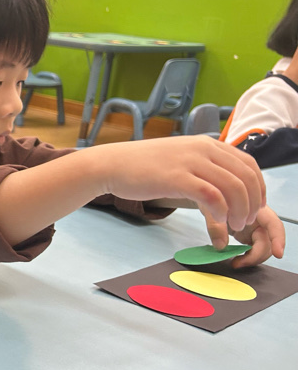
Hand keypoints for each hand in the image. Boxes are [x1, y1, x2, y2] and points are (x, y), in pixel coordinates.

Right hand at [91, 136, 264, 232]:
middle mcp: (203, 149)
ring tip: (234, 225)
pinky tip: (218, 221)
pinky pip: (211, 195)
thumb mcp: (179, 156)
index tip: (254, 206)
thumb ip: (202, 164)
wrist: (111, 164)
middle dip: (252, 203)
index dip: (258, 188)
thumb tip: (220, 183)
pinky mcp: (177, 178)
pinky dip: (221, 211)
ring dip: (240, 210)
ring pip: (233, 187)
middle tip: (245, 221)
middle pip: (245, 177)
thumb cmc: (142, 165)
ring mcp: (190, 162)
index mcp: (206, 143)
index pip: (248, 164)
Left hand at [204, 205, 285, 267]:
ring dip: (252, 258)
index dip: (278, 238)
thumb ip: (216, 226)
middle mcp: (259, 219)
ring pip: (262, 247)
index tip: (278, 254)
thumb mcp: (211, 209)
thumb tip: (221, 247)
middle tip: (237, 263)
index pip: (274, 224)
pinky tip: (236, 259)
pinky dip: (247, 256)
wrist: (209, 197)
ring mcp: (255, 228)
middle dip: (256, 256)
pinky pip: (254, 249)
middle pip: (268, 241)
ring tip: (235, 262)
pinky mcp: (248, 235)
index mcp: (256, 208)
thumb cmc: (212, 198)